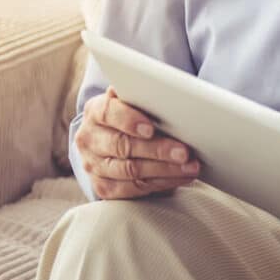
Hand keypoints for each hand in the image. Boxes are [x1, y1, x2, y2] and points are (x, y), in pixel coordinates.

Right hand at [75, 86, 199, 199]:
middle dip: (158, 150)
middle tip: (184, 152)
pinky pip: (134, 188)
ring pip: (131, 170)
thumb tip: (166, 91)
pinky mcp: (103, 187)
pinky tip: (181, 177)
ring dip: (165, 170)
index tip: (151, 128)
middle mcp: (89, 139)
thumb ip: (142, 94)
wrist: (111, 137)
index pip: (109, 113)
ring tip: (190, 166)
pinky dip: (161, 183)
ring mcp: (93, 166)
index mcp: (95, 111)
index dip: (129, 120)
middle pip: (124, 146)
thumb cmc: (131, 113)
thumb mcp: (131, 99)